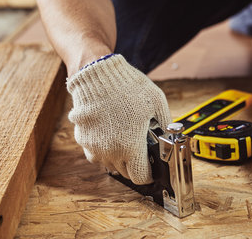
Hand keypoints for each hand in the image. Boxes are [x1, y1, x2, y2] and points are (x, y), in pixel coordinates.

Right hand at [67, 54, 170, 183]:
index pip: (141, 177)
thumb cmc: (127, 87)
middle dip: (135, 164)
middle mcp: (110, 152)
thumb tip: (169, 138)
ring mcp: (94, 147)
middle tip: (140, 147)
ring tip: (125, 137)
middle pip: (125, 173)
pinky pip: (95, 152)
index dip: (149, 173)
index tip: (151, 166)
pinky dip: (104, 148)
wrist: (96, 74)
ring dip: (119, 157)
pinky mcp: (82, 139)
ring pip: (109, 164)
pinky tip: (110, 131)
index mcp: (130, 147)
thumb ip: (165, 125)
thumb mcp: (157, 103)